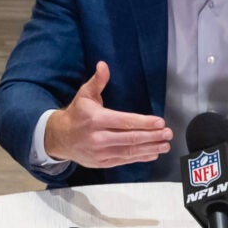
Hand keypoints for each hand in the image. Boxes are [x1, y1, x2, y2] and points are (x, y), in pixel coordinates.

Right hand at [44, 61, 172, 167]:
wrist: (60, 138)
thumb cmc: (76, 114)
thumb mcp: (84, 94)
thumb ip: (97, 81)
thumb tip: (103, 65)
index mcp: (96, 119)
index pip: (124, 122)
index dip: (144, 123)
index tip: (160, 122)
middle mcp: (98, 138)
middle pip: (130, 138)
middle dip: (152, 136)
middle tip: (168, 134)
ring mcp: (101, 152)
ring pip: (129, 151)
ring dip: (150, 148)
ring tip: (165, 145)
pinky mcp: (102, 163)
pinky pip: (124, 160)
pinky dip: (140, 158)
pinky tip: (152, 154)